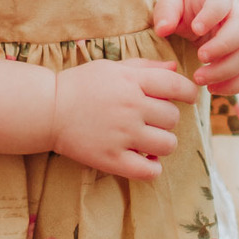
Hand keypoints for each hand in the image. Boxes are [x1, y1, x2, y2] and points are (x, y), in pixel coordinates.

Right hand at [51, 60, 198, 181]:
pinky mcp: (111, 159)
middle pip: (173, 118)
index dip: (189, 93)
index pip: (177, 87)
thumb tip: (176, 69)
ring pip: (168, 144)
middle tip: (150, 119)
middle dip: (166, 118)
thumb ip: (145, 67)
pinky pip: (149, 171)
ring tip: (149, 140)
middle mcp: (130, 107)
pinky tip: (145, 159)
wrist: (48, 109)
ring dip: (163, 143)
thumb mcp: (112, 67)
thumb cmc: (81, 85)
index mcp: (132, 82)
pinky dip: (153, 167)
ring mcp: (122, 135)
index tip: (187, 98)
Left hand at [153, 0, 238, 94]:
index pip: (222, 2)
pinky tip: (212, 89)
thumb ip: (167, 11)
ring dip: (225, 70)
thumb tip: (162, 30)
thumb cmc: (191, 2)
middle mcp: (238, 15)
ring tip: (199, 79)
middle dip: (222, 46)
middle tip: (200, 57)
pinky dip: (234, 85)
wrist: (216, 6)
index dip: (211, 15)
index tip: (196, 28)